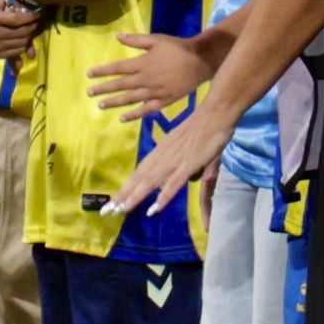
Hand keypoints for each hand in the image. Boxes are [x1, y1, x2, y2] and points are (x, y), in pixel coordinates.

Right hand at [0, 0, 41, 58]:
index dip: (30, 17)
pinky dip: (23, 48)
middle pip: (19, 33)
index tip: (38, 14)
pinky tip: (25, 40)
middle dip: (32, 28)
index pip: (15, 19)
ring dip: (29, 38)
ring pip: (18, 44)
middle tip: (37, 22)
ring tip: (32, 30)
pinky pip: (14, 53)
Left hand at [88, 32, 214, 119]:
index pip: (117, 68)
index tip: (89, 75)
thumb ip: (136, 40)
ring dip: (115, 102)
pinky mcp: (164, 101)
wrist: (200, 61)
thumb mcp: (156, 39)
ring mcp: (154, 92)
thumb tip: (117, 36)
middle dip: (103, 88)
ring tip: (101, 105)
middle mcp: (145, 79)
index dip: (102, 71)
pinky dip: (134, 114)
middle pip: (121, 85)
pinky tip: (123, 118)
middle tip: (89, 92)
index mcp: (142, 63)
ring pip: (130, 99)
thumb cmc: (177, 47)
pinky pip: (146, 110)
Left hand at [104, 99, 234, 217]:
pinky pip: (174, 182)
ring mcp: (175, 160)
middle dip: (123, 195)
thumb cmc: (202, 127)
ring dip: (136, 196)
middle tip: (108, 211)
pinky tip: (155, 208)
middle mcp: (163, 156)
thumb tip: (179, 176)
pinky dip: (164, 195)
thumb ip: (179, 160)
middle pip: (139, 178)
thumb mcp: (184, 145)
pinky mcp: (189, 163)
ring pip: (151, 181)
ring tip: (122, 210)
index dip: (126, 187)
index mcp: (160, 151)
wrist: (216, 112)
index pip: (139, 172)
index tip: (114, 201)